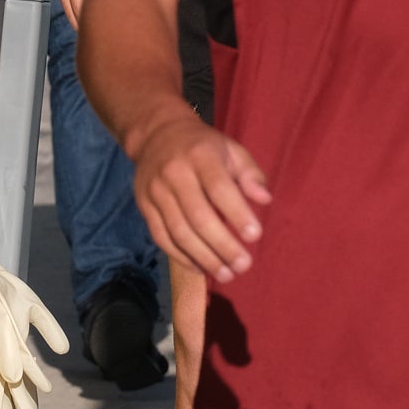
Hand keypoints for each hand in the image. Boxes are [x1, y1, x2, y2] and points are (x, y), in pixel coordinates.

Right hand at [129, 106, 271, 280]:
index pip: (219, 188)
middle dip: (222, 245)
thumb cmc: (203, 146)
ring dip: (204, 257)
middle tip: (244, 265)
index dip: (237, 213)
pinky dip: (182, 256)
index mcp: (200, 155)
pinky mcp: (144, 207)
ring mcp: (156, 192)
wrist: (156, 135)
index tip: (255, 236)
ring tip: (226, 274)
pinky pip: (162, 237)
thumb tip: (265, 200)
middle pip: (198, 216)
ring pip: (179, 232)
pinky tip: (202, 268)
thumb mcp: (231, 149)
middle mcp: (174, 174)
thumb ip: (250, 173)